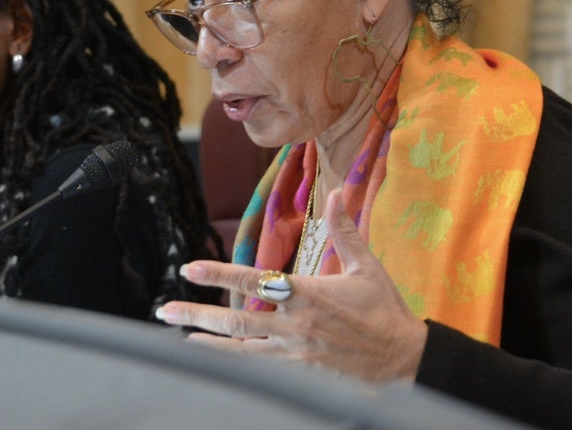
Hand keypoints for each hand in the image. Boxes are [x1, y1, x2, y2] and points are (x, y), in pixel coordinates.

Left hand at [156, 189, 428, 382]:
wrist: (406, 362)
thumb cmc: (386, 312)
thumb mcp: (367, 267)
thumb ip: (345, 230)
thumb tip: (335, 193)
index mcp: (308, 294)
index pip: (252, 280)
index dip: (218, 274)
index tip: (189, 268)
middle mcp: (296, 325)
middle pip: (235, 320)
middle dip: (196, 314)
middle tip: (164, 310)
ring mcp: (295, 354)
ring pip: (240, 350)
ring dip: (207, 343)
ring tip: (179, 337)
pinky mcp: (300, 377)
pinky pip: (259, 371)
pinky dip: (233, 365)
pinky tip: (215, 363)